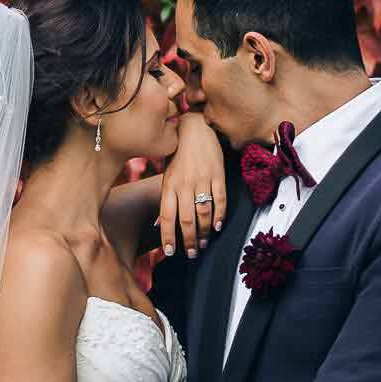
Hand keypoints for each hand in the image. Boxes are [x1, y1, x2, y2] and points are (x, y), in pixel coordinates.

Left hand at [158, 113, 226, 260]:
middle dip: (189, 240)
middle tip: (192, 253)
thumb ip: (166, 198)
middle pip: (186, 219)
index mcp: (169, 184)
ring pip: (203, 213)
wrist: (195, 128)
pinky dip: (219, 215)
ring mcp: (201, 179)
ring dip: (204, 232)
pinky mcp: (217, 175)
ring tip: (204, 243)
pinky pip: (220, 200)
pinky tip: (218, 226)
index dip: (168, 236)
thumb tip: (160, 224)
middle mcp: (184, 184)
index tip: (170, 251)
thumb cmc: (178, 153)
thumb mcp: (166, 174)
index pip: (166, 216)